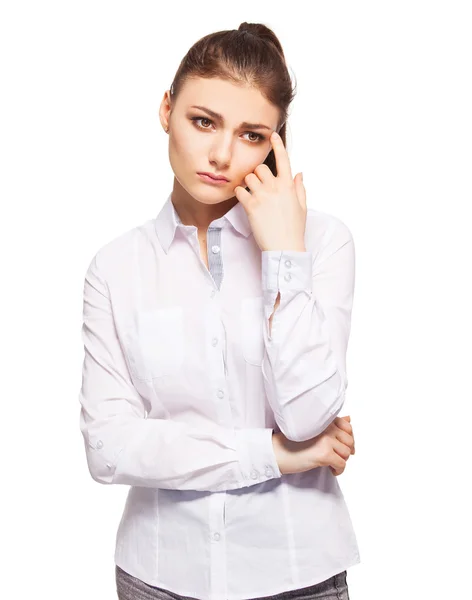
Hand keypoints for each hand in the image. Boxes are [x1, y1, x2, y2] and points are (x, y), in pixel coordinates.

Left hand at [234, 131, 306, 251]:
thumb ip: (299, 188)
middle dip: (258, 174)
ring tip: (251, 194)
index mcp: (289, 186)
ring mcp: (263, 196)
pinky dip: (239, 193)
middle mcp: (276, 187)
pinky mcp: (251, 206)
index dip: (278, 145)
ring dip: (248, 183)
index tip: (272, 135)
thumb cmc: (294, 229)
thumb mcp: (302, 207)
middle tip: (258, 185)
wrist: (285, 248)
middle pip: (260, 168)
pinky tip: (243, 199)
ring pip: (249, 177)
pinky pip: (239, 191)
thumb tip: (299, 173)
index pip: (284, 159)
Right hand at [272, 415, 354, 475]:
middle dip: (345, 451)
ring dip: (341, 461)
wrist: (276, 452)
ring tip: (330, 464)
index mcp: (323, 419)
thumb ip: (332, 424)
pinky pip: (342, 464)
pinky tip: (330, 470)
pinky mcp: (324, 454)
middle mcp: (326, 426)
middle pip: (349, 441)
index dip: (348, 439)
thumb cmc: (291, 441)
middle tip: (336, 458)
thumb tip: (349, 419)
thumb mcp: (313, 428)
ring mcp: (326, 440)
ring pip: (347, 453)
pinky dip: (338, 470)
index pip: (348, 427)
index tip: (342, 447)